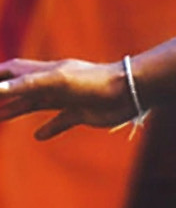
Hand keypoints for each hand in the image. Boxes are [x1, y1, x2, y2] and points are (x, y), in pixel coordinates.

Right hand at [0, 59, 135, 139]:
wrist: (130, 91)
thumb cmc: (95, 81)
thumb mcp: (57, 81)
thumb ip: (27, 85)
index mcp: (46, 72)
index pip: (13, 71)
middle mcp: (55, 84)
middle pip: (22, 89)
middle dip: (3, 96)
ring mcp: (68, 98)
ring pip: (37, 104)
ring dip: (17, 110)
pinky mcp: (83, 113)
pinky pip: (62, 121)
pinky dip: (49, 128)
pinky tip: (39, 136)